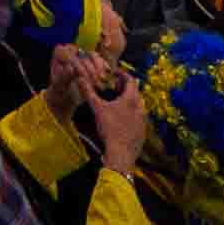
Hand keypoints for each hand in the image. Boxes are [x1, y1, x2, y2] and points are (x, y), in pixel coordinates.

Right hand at [80, 60, 147, 178]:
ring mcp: (143, 118)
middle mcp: (140, 106)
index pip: (130, 80)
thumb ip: (89, 93)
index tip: (115, 72)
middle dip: (126, 86)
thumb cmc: (109, 129)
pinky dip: (131, 112)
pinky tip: (123, 118)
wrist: (120, 152)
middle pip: (135, 91)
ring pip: (138, 104)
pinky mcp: (142, 129)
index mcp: (131, 99)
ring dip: (129, 99)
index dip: (122, 74)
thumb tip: (80, 78)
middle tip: (115, 86)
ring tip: (118, 100)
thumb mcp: (97, 109)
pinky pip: (138, 116)